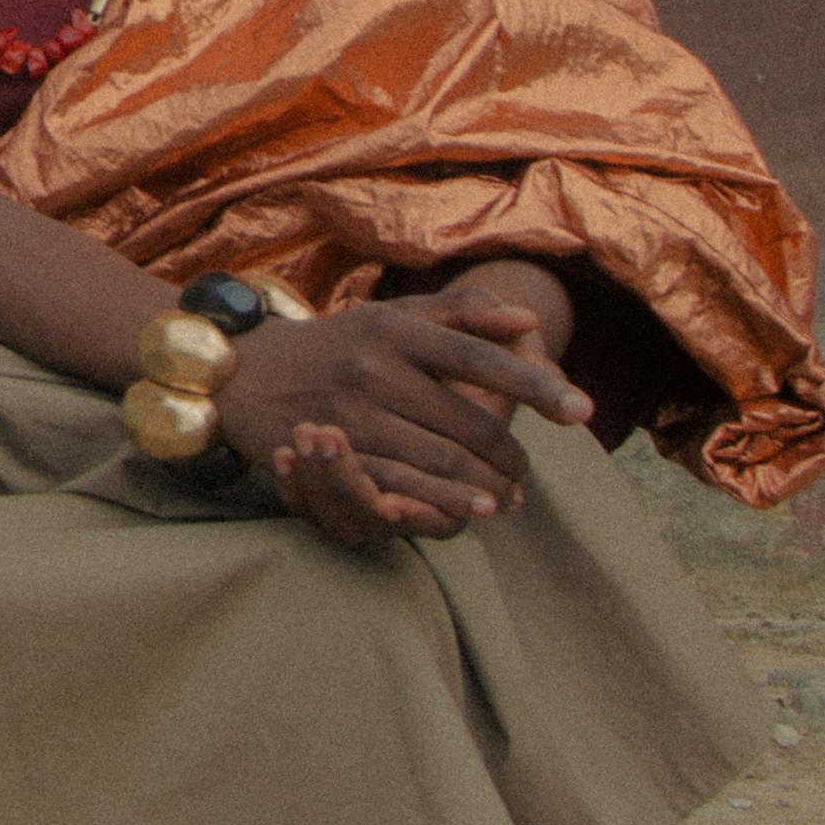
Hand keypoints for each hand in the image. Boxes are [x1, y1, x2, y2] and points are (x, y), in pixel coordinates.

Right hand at [217, 274, 593, 552]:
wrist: (243, 372)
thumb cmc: (335, 344)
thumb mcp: (390, 316)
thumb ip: (460, 313)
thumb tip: (528, 319)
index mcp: (396, 329)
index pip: (479, 358)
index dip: (535, 386)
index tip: (581, 411)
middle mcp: (374, 368)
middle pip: (466, 420)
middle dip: (510, 454)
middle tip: (529, 475)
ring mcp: (351, 413)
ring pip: (437, 460)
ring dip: (483, 486)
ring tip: (509, 498)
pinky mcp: (332, 452)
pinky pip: (397, 486)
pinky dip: (441, 503)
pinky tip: (468, 512)